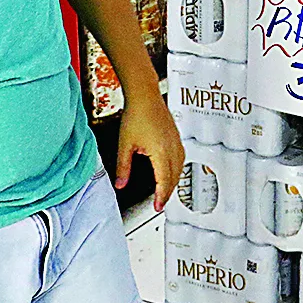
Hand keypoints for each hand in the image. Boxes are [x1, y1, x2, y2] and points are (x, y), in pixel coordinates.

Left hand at [115, 91, 184, 209]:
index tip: (157, 207)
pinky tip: (172, 169)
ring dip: (174, 181)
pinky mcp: (176, 136)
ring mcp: (176, 141)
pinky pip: (181, 158)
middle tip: (160, 203)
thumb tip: (120, 184)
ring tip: (165, 190)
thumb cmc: (136, 115)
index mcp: (161, 152)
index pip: (164, 181)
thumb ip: (123, 167)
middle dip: (168, 192)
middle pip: (174, 177)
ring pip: (180, 168)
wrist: (144, 95)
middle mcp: (172, 148)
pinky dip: (177, 169)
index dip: (161, 196)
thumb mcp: (125, 145)